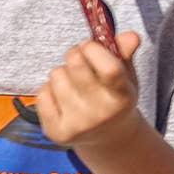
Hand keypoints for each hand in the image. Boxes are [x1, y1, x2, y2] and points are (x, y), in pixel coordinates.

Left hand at [36, 31, 143, 150]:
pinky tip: (62, 99)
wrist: (107, 137)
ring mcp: (78, 125)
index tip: (89, 45)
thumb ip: (125, 53)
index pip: (109, 69)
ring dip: (62, 73)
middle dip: (75, 54)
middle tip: (79, 60)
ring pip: (57, 76)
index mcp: (123, 97)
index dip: (94, 49)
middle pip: (76, 66)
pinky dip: (49, 90)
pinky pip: (42, 94)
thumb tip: (130, 35)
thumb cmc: (114, 98)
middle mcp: (101, 114)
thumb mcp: (125, 76)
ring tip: (73, 84)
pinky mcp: (56, 131)